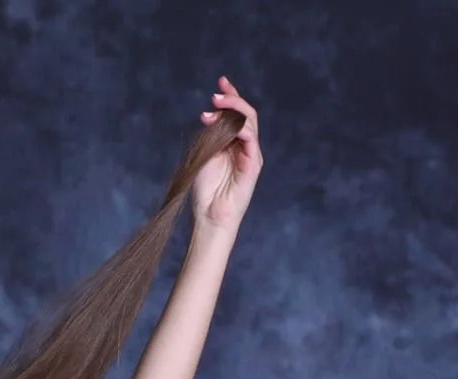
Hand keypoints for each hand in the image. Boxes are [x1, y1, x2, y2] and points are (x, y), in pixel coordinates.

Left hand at [192, 76, 261, 229]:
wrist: (209, 216)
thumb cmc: (205, 191)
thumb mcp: (204, 154)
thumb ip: (211, 135)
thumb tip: (210, 115)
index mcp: (232, 143)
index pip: (236, 114)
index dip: (230, 96)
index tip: (220, 82)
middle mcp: (244, 146)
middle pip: (245, 113)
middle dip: (231, 100)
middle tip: (215, 95)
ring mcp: (250, 154)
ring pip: (249, 121)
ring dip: (232, 110)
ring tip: (215, 106)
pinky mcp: (253, 164)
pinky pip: (251, 138)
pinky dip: (240, 127)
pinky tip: (226, 124)